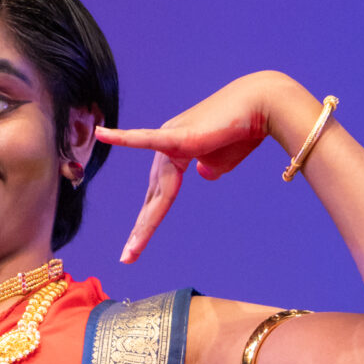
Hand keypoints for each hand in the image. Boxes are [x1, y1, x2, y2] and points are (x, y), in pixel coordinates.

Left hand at [96, 73, 293, 261]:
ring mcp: (170, 138)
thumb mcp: (223, 163)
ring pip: (156, 192)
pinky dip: (125, 138)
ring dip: (145, 225)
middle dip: (141, 230)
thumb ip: (211, 171)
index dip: (148, 223)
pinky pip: (146, 138)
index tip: (134, 249)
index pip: (159, 195)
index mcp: (176, 153)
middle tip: (127, 258)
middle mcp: (167, 144)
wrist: (260, 106)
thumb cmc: (243, 132)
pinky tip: (102, 134)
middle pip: (153, 197)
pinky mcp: (177, 135)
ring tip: (131, 251)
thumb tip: (203, 174)